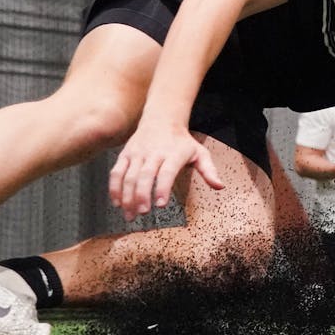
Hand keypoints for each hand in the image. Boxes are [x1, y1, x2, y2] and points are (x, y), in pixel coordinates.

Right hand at [108, 122, 223, 219]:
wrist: (162, 119)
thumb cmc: (182, 141)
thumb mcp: (199, 152)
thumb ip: (208, 171)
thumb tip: (220, 187)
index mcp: (173, 154)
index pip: (166, 172)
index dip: (162, 188)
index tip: (160, 204)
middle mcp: (153, 153)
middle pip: (144, 175)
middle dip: (141, 195)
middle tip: (142, 213)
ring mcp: (137, 153)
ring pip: (129, 176)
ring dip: (127, 196)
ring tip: (129, 215)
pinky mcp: (125, 154)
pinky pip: (117, 172)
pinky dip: (114, 188)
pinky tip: (117, 203)